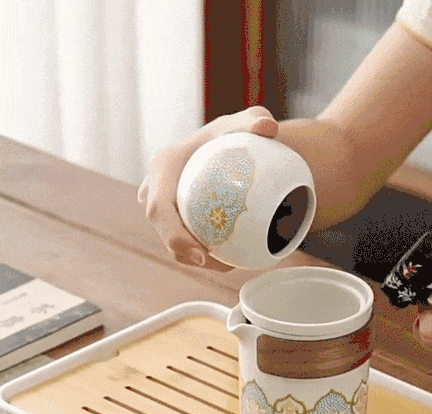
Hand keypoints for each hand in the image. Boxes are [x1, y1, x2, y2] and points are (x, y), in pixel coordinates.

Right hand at [138, 107, 278, 270]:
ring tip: (229, 265)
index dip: (174, 235)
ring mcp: (161, 206)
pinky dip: (202, 253)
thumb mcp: (244, 124)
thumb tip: (268, 129)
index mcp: (164, 167)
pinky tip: (228, 260)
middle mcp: (154, 188)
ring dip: (196, 259)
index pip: (159, 208)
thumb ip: (255, 120)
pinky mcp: (172, 219)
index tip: (201, 254)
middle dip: (186, 253)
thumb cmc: (233, 135)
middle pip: (163, 230)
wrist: (225, 146)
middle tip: (222, 266)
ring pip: (172, 241)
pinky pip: (183, 242)